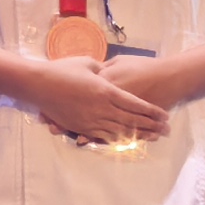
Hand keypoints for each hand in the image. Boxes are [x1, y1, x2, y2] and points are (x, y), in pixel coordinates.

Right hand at [19, 58, 171, 145]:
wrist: (38, 85)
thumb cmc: (61, 70)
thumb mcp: (87, 63)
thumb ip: (102, 69)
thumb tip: (107, 72)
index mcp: (106, 90)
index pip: (135, 104)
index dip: (151, 111)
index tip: (165, 115)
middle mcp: (102, 108)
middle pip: (132, 120)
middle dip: (151, 125)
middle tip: (166, 130)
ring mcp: (91, 120)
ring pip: (120, 131)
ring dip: (138, 134)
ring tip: (153, 137)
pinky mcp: (81, 127)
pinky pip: (103, 136)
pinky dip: (118, 139)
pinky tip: (128, 141)